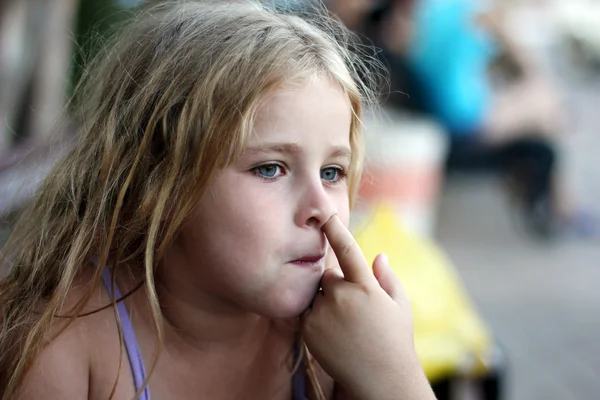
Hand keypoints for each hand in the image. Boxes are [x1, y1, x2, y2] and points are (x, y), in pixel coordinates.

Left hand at [300, 215, 434, 399]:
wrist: (379, 380)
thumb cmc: (395, 340)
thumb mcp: (400, 306)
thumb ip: (387, 277)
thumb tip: (378, 255)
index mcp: (367, 287)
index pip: (348, 250)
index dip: (336, 230)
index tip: (327, 215)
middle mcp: (342, 297)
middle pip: (329, 275)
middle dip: (338, 284)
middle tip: (354, 309)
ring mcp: (323, 313)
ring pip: (318, 293)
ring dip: (326, 301)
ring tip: (345, 326)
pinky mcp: (308, 328)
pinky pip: (308, 311)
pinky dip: (317, 317)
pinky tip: (334, 334)